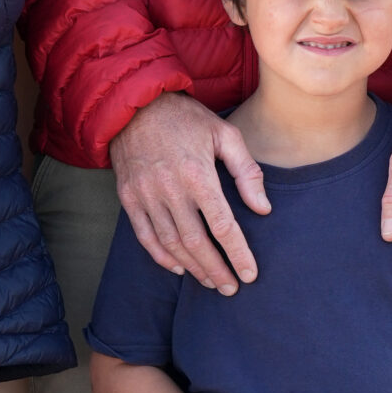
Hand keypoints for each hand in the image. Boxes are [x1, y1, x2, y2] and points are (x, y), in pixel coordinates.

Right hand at [108, 93, 269, 292]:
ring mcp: (145, 194)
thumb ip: (247, 171)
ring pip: (170, 243)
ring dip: (192, 267)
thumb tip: (263, 209)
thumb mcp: (225, 134)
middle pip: (195, 242)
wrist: (135, 104)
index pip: (222, 225)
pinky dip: (162, 256)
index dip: (237, 253)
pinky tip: (179, 267)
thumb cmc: (186, 118)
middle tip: (231, 288)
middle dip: (216, 269)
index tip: (250, 274)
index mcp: (197, 173)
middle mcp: (169, 188)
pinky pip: (145, 236)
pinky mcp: (128, 197)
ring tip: (210, 281)